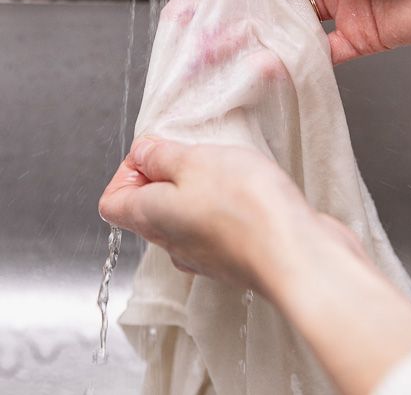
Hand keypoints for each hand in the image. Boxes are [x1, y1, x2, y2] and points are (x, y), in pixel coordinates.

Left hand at [99, 137, 410, 393]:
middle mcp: (172, 243)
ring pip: (186, 217)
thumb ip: (162, 156)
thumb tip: (141, 153)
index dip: (127, 170)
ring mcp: (205, 256)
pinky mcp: (238, 258)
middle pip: (150, 208)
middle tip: (195, 152)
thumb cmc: (245, 206)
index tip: (156, 150)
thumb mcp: (195, 159)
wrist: (298, 254)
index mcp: (151, 217)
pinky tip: (251, 190)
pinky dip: (228, 207)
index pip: (112, 202)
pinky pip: (219, 227)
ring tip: (227, 168)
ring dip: (201, 188)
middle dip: (167, 173)